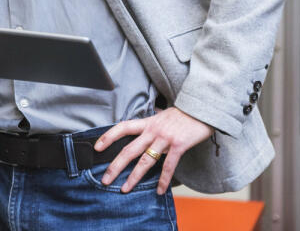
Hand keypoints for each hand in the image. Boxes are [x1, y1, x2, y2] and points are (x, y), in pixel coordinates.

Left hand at [93, 107, 212, 193]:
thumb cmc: (183, 114)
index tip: (97, 147)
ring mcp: (165, 139)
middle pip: (129, 149)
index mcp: (147, 123)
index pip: (122, 128)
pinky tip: (159, 190)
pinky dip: (163, 180)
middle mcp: (153, 131)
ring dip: (134, 176)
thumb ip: (152, 123)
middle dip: (115, 166)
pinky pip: (168, 166)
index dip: (108, 137)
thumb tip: (145, 126)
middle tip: (105, 179)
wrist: (202, 109)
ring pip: (145, 160)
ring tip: (125, 188)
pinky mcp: (178, 146)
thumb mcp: (162, 115)